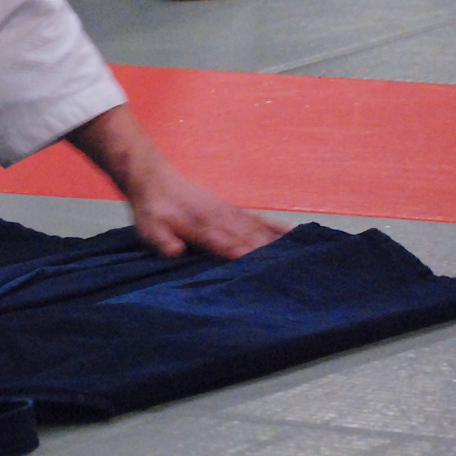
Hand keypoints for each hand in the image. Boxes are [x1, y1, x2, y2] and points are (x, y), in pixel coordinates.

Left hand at [66, 104, 289, 259]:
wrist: (153, 177)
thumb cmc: (152, 209)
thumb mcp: (148, 227)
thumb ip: (162, 240)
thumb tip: (176, 252)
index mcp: (202, 227)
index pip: (230, 247)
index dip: (248, 261)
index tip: (268, 277)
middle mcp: (221, 219)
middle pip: (253, 241)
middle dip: (273, 259)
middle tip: (299, 277)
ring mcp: (230, 214)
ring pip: (260, 231)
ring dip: (282, 246)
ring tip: (307, 261)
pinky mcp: (232, 211)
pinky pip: (260, 220)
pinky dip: (279, 229)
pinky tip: (298, 235)